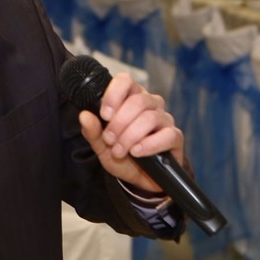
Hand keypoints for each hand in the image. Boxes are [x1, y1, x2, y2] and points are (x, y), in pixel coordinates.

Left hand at [78, 73, 184, 192]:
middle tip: (109, 140)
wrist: (140, 179)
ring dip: (130, 136)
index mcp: (131, 97)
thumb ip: (93, 131)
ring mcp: (164, 119)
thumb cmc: (122, 155)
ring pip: (150, 117)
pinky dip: (149, 145)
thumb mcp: (102, 146)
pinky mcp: (175, 137)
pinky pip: (167, 135)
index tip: (104, 115)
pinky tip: (137, 152)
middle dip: (119, 123)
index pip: (126, 80)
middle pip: (138, 101)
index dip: (114, 95)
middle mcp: (151, 103)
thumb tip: (84, 115)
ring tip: (119, 150)